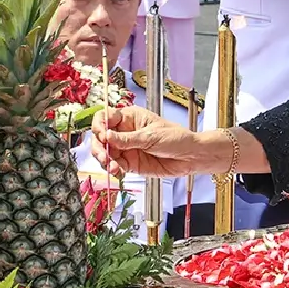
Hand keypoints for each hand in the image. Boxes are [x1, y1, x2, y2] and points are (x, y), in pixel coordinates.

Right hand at [91, 106, 220, 177]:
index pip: (106, 117)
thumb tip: (107, 136)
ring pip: (104, 153)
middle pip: (100, 137)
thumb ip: (128, 139)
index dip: (100, 124)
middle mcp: (124, 132)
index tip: (102, 134)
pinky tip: (117, 170)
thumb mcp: (151, 136)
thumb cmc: (176, 138)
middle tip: (104, 155)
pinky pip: (114, 166)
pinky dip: (112, 169)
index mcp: (130, 118)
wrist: (189, 157)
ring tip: (112, 166)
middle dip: (98, 146)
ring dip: (104, 160)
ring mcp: (126, 148)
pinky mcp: (129, 163)